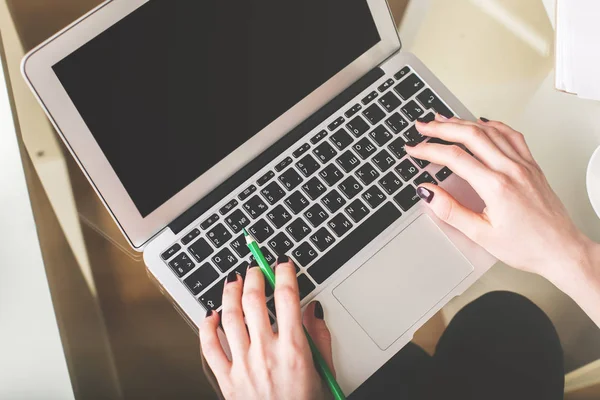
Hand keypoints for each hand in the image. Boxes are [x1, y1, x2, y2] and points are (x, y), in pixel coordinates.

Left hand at [199, 258, 333, 399]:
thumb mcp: (323, 372)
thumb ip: (318, 337)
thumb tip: (312, 311)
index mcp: (293, 349)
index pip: (287, 297)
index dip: (285, 274)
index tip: (284, 264)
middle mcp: (265, 352)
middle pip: (255, 300)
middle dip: (255, 276)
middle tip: (256, 268)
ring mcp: (243, 365)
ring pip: (230, 317)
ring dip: (230, 293)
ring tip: (233, 282)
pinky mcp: (226, 379)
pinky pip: (210, 347)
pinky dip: (207, 327)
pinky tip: (211, 315)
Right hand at [406, 116, 593, 284]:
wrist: (561, 250)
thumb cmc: (528, 247)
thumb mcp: (481, 235)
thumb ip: (451, 211)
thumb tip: (428, 193)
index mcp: (496, 187)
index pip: (454, 158)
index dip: (428, 150)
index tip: (414, 149)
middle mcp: (511, 170)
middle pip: (471, 135)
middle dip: (441, 128)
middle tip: (423, 126)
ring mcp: (524, 165)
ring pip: (490, 131)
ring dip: (463, 122)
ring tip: (444, 119)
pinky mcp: (532, 166)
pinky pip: (512, 135)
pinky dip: (493, 125)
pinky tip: (483, 123)